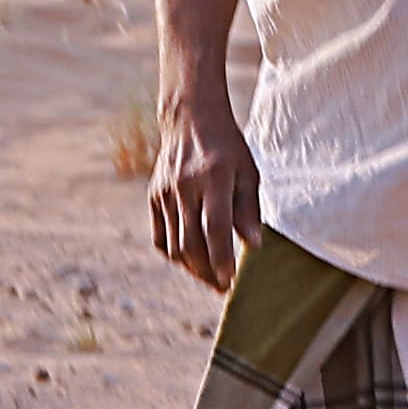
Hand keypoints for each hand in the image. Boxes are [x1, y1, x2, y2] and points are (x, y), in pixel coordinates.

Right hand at [147, 87, 261, 295]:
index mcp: (213, 178)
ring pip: (174, 244)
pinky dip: (174, 254)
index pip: (215, 227)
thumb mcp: (248, 172)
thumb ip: (249, 209)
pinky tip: (190, 262)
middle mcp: (185, 187)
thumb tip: (254, 245)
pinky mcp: (153, 197)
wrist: (190, 120)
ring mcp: (164, 193)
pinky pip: (160, 237)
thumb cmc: (228, 148)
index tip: (231, 279)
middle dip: (207, 271)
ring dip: (192, 268)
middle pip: (191, 242)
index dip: (222, 257)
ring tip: (210, 279)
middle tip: (223, 288)